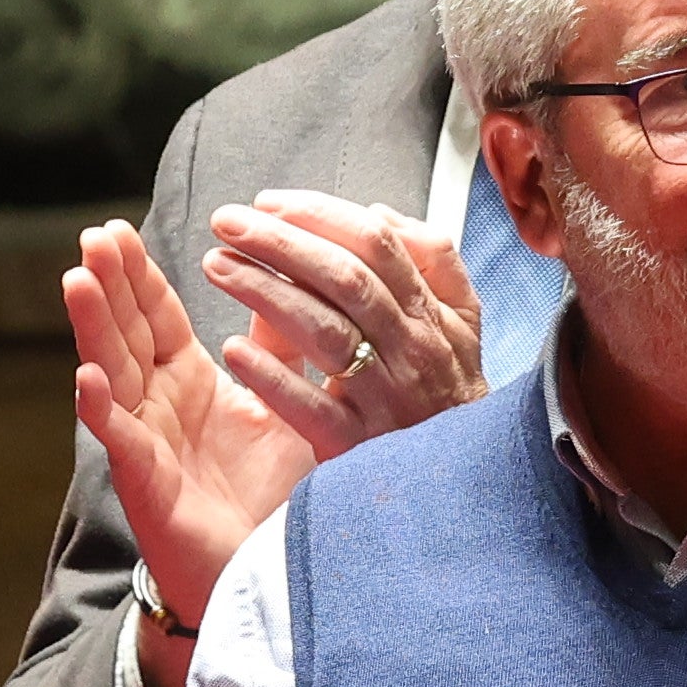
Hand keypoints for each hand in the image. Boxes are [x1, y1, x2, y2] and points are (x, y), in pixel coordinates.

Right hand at [67, 223, 315, 646]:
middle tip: (93, 235)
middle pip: (127, 333)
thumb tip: (289, 280)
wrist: (266, 570)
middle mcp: (158, 404)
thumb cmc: (269, 492)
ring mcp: (145, 440)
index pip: (157, 316)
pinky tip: (86, 378)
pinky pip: (121, 440)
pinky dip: (102, 408)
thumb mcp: (280, 405)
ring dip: (94, 329)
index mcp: (188, 381)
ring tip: (77, 281)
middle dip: (109, 284)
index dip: (137, 275)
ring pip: (112, 373)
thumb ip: (278, 347)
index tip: (115, 230)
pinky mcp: (146, 483)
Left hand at [202, 193, 488, 457]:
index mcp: (431, 314)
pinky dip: (272, 379)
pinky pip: (312, 409)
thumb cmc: (454, 395)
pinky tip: (233, 352)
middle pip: (346, 278)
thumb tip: (380, 211)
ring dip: (265, 292)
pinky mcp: (359, 446)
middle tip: (228, 221)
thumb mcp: (465, 323)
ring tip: (217, 265)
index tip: (269, 202)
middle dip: (281, 242)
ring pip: (325, 331)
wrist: (470, 484)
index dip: (319, 215)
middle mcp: (411, 349)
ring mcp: (386, 398)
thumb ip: (434, 262)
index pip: (377, 244)